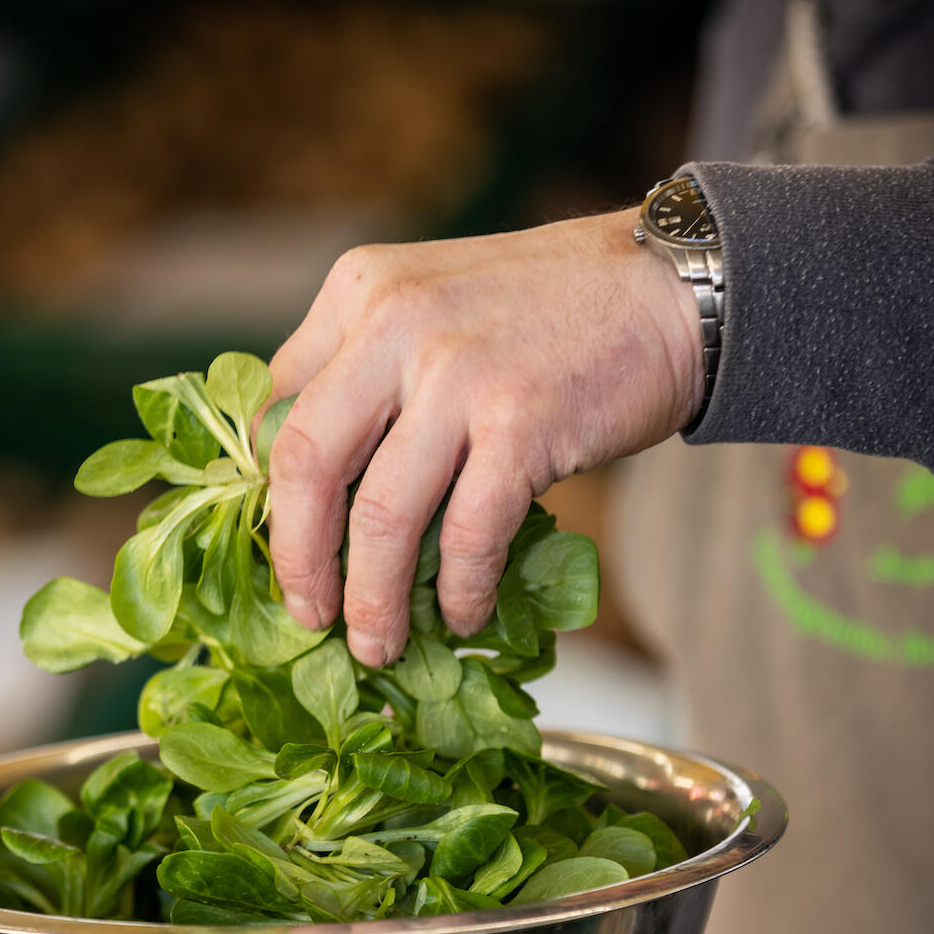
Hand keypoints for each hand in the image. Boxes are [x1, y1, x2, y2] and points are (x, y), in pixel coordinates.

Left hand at [264, 209, 703, 668]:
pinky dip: (460, 589)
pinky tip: (463, 614)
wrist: (670, 288)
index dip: (264, 496)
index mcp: (359, 292)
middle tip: (306, 615)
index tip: (279, 553)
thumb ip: (370, 372)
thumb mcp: (434, 305)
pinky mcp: (522, 422)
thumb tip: (313, 491)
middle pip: (303, 464)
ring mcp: (459, 372)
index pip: (275, 407)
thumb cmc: (551, 312)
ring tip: (378, 645)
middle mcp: (396, 323)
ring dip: (373, 599)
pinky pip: (468, 534)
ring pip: (379, 515)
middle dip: (297, 559)